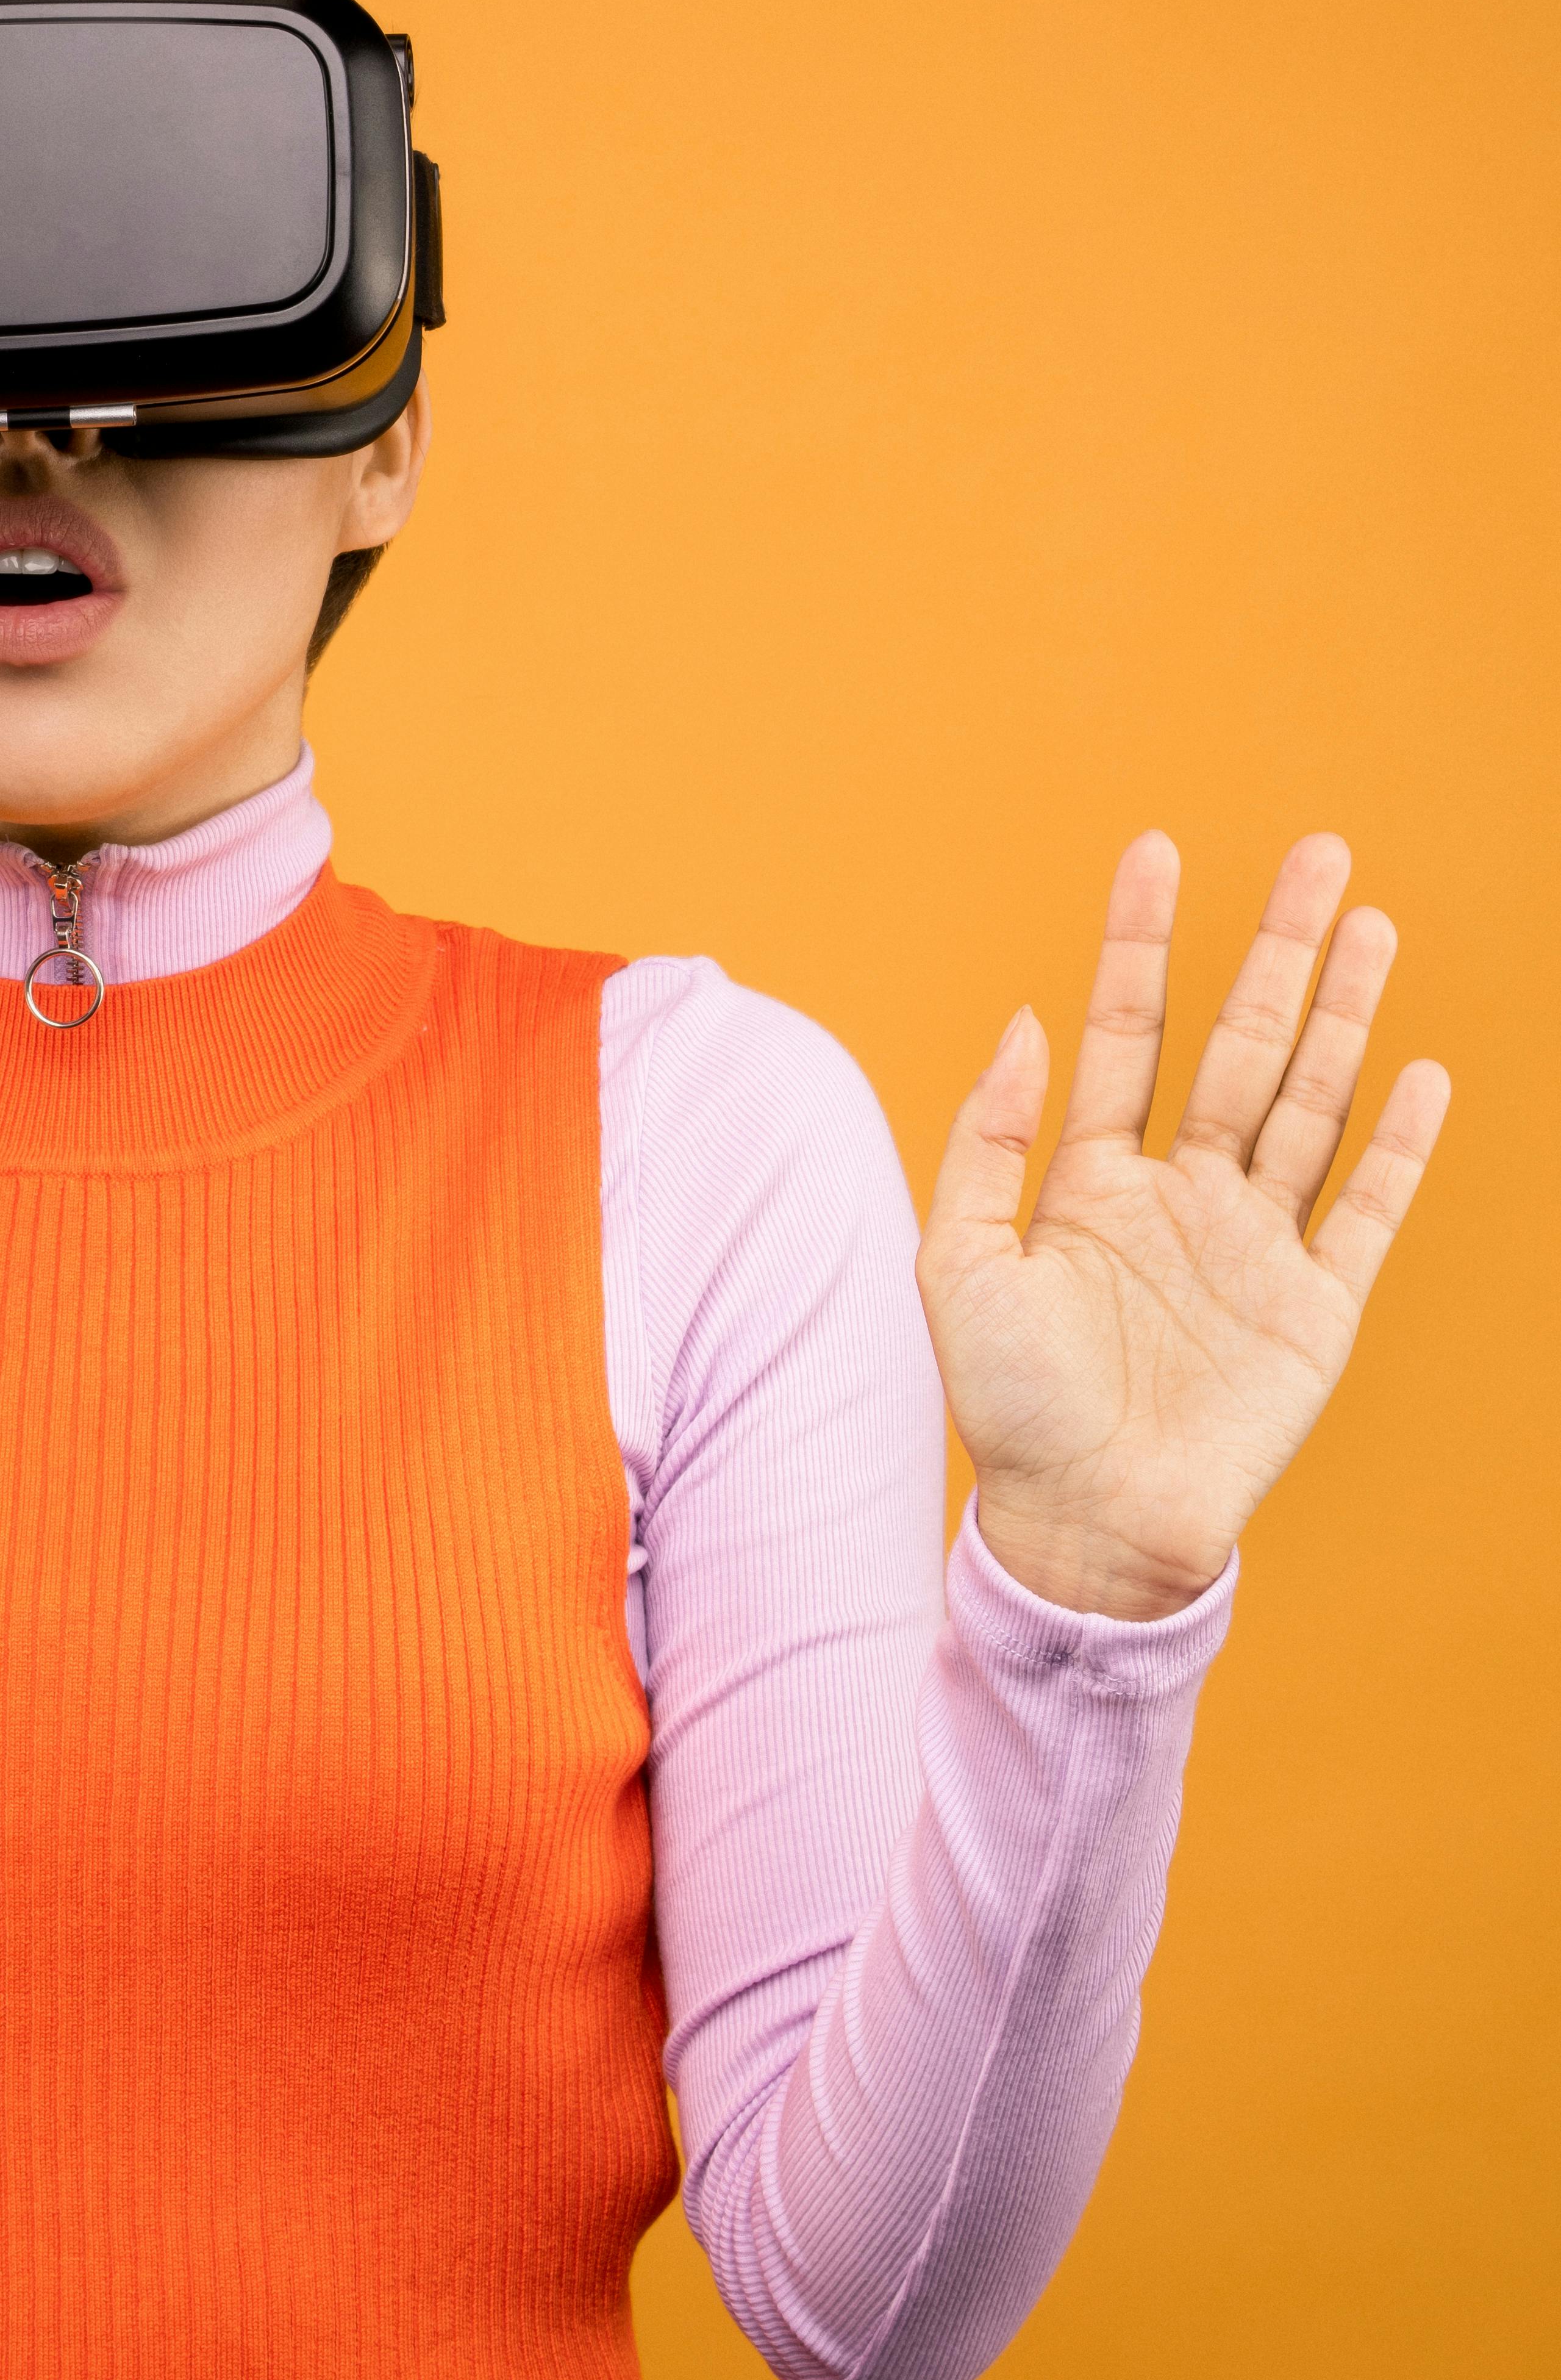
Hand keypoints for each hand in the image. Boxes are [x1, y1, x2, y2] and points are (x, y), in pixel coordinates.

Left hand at [920, 834, 1449, 1619]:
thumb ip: (984, 1142)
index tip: (1153, 850)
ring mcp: (1255, 1246)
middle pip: (1240, 1043)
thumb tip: (1023, 1022)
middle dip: (1278, 948)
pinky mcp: (1315, 1308)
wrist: (1081, 1529)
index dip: (1139, 942)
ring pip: (1311, 1101)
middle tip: (1317, 852)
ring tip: (1371, 925)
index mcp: (1094, 1179)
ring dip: (1343, 1014)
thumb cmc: (1009, 1408)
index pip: (1126, 1029)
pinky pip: (1366, 1209)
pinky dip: (1400, 1144)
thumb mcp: (957, 1263)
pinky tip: (1422, 1072)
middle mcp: (1183, 1195)